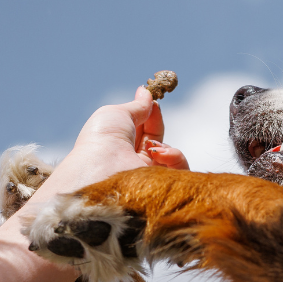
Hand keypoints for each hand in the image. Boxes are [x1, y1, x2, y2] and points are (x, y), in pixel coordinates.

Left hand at [44, 86, 187, 193]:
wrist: (104, 169)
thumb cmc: (102, 139)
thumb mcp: (116, 113)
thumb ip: (137, 106)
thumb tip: (147, 92)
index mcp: (119, 146)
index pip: (144, 129)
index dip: (150, 114)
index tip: (153, 101)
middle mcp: (133, 163)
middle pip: (158, 141)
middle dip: (157, 125)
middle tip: (154, 112)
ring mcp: (148, 177)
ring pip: (172, 157)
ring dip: (166, 145)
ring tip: (152, 145)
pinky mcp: (162, 189)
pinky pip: (180, 171)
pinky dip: (174, 157)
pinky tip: (158, 154)